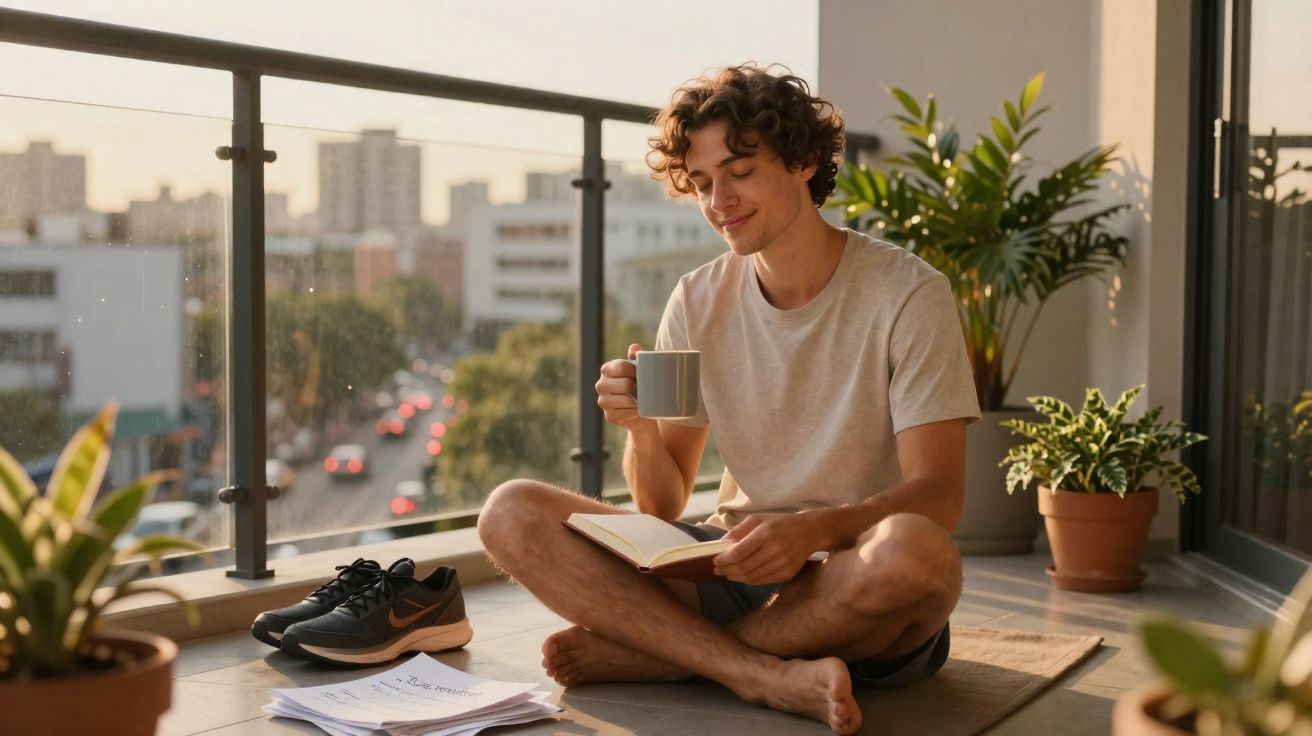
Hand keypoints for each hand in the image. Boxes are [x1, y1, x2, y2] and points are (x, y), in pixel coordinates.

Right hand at [596, 343, 652, 430]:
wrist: (642, 409)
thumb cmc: (641, 384)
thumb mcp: (641, 368)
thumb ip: (637, 356)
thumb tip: (634, 347)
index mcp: (607, 369)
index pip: (622, 367)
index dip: (636, 371)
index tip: (644, 374)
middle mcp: (601, 384)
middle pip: (625, 385)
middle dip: (639, 388)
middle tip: (647, 389)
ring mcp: (603, 401)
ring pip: (626, 400)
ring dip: (639, 401)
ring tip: (644, 399)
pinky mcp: (609, 415)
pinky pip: (627, 413)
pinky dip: (636, 412)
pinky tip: (639, 410)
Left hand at [712, 512, 826, 584]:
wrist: (810, 532)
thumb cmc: (780, 523)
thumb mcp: (758, 520)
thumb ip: (738, 531)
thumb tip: (720, 544)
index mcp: (766, 534)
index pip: (738, 552)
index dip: (723, 559)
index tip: (715, 561)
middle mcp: (775, 550)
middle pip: (743, 567)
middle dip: (726, 570)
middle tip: (717, 569)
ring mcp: (782, 564)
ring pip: (751, 577)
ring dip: (735, 577)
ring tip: (727, 573)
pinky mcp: (787, 574)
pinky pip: (762, 581)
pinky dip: (749, 580)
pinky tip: (742, 576)